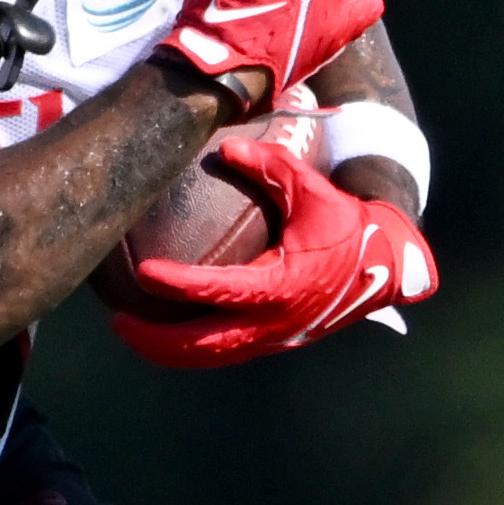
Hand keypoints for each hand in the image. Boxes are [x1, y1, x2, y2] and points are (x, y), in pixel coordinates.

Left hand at [107, 136, 436, 368]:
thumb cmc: (347, 225)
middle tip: (118, 321)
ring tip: (131, 333)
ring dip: (169, 351)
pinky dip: (194, 346)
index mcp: (282, 287)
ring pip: (213, 356)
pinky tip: (168, 330)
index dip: (180, 284)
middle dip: (157, 340)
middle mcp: (276, 322)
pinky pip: (226, 350)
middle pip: (205, 344)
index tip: (146, 273)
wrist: (385, 266)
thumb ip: (271, 167)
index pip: (220, 291)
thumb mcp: (313, 190)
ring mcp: (275, 338)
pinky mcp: (276, 342)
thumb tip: (226, 148)